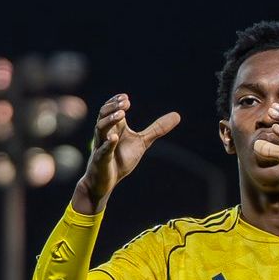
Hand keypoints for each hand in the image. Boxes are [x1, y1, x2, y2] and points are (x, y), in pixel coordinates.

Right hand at [81, 93, 179, 209]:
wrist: (106, 182)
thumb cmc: (121, 159)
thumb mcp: (142, 142)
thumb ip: (157, 129)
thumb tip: (177, 115)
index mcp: (114, 127)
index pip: (111, 109)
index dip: (116, 101)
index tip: (126, 97)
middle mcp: (105, 133)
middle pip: (103, 115)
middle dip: (113, 107)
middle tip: (125, 102)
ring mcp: (101, 146)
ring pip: (100, 128)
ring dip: (110, 120)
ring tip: (122, 114)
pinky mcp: (101, 160)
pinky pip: (103, 150)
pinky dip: (108, 143)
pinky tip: (114, 138)